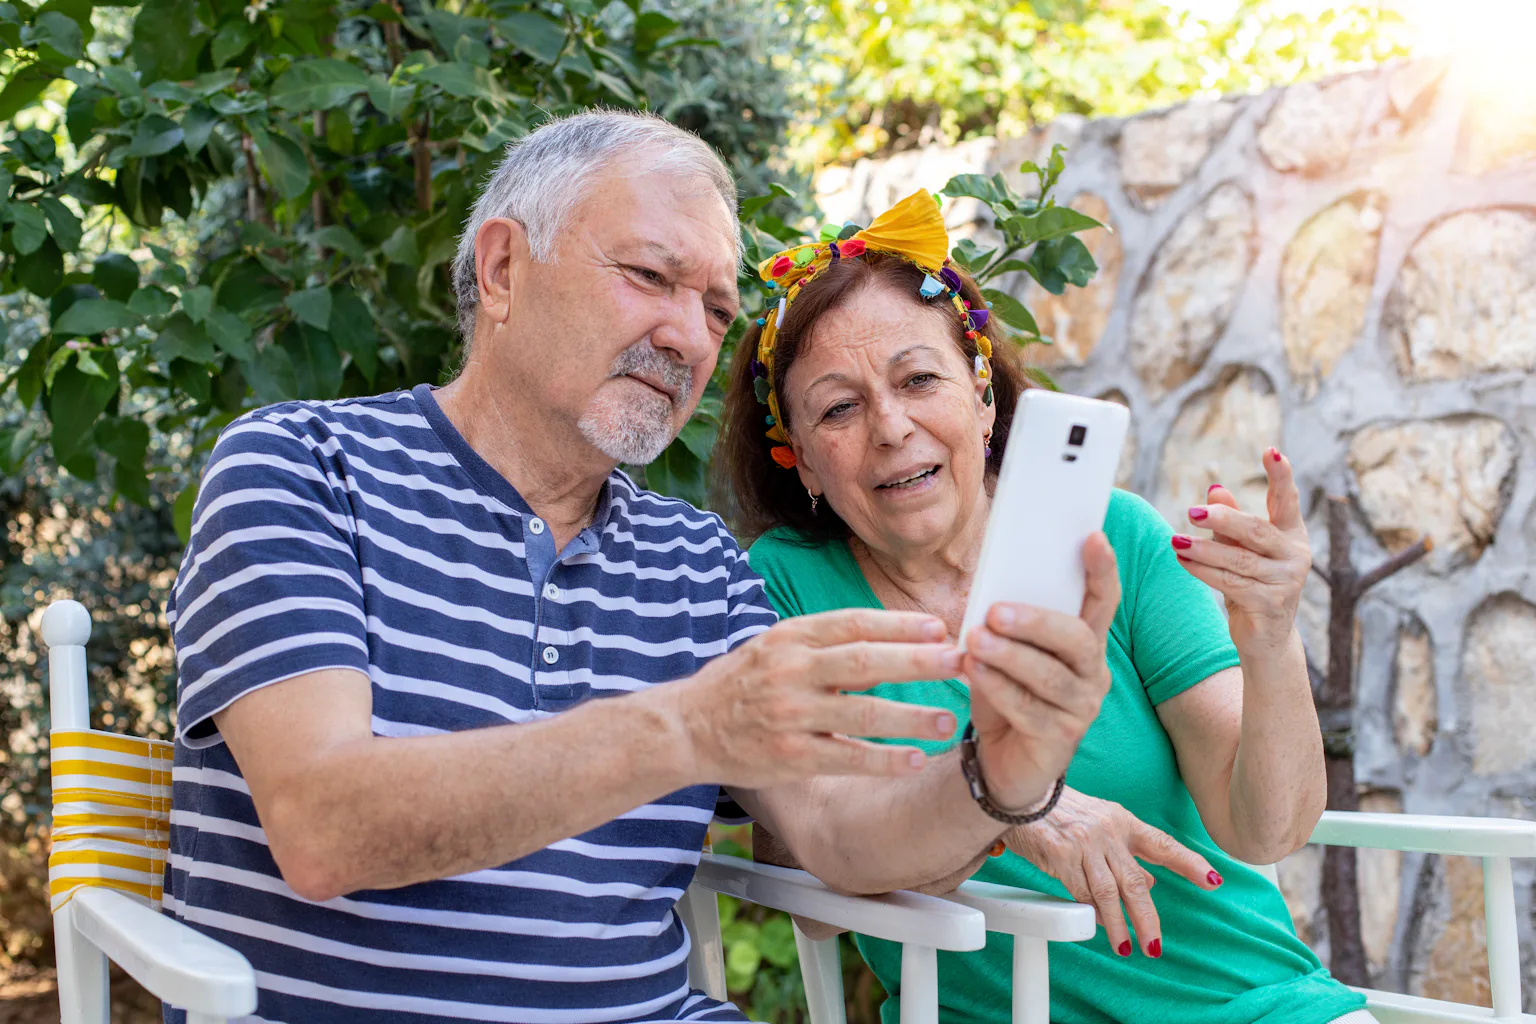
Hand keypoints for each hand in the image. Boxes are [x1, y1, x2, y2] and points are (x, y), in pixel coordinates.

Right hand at [673, 609, 961, 788]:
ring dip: (911, 716)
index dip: (900, 625)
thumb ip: (827, 643)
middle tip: (960, 661)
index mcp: (791, 636)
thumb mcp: (776, 646)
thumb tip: (893, 640)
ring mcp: (790, 715)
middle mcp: (791, 671)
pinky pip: (846, 757)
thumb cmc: (741, 683)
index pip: (854, 623)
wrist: (687, 727)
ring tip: (949, 718)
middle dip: (917, 661)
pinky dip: (884, 759)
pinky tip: (914, 759)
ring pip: (862, 713)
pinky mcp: (790, 756)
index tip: (941, 627)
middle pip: (865, 662)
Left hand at [962, 532, 1118, 810]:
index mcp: (1084, 641)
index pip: (1103, 600)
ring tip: (975, 639)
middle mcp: (1093, 672)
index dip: (1102, 569)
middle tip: (995, 610)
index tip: (1092, 536)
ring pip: (1051, 676)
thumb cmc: (1004, 691)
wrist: (1000, 757)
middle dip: (1035, 621)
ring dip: (1009, 655)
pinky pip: (1030, 710)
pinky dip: (998, 687)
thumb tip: (988, 588)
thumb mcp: (1004, 650)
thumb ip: (1006, 621)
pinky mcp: (1062, 739)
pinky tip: (973, 671)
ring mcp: (1082, 707)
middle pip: (1076, 638)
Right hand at [1003, 787, 1221, 957]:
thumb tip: (1151, 882)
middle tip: (1155, 945)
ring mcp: (1083, 843)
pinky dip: (1088, 910)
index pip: (1162, 844)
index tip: (1213, 881)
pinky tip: (1093, 921)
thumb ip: (1126, 851)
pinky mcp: (1059, 854)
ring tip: (1126, 947)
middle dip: (1148, 918)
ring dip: (1118, 925)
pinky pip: (1079, 891)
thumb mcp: (1101, 823)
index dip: (1189, 863)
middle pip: (1136, 882)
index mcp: (1122, 821)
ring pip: (1108, 893)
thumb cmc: (1060, 810)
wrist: (1020, 794)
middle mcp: (1107, 831)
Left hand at [1175, 448, 1310, 653]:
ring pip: (1239, 560)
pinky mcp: (1270, 605)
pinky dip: (1202, 571)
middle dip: (1224, 519)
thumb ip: (1229, 522)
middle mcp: (1295, 556)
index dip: (1281, 475)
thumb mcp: (1240, 549)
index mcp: (1292, 535)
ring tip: (1176, 541)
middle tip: (1191, 512)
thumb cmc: (1251, 585)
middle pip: (1257, 530)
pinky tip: (1182, 561)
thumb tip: (1214, 490)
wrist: (1265, 638)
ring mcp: (1286, 582)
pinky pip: (1230, 583)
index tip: (1271, 450)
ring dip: (1203, 550)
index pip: (1287, 500)